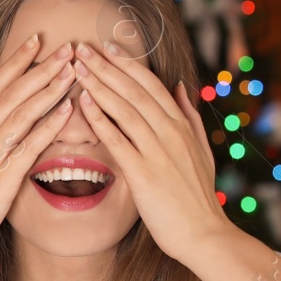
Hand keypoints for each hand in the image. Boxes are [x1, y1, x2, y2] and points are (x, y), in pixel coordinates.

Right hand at [0, 35, 78, 267]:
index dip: (16, 61)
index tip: (36, 41)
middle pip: (12, 92)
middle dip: (41, 67)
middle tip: (67, 47)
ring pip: (22, 112)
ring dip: (49, 89)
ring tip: (72, 71)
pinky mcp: (2, 178)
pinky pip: (29, 146)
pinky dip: (49, 125)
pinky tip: (68, 110)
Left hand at [68, 41, 234, 266]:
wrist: (203, 233)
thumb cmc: (198, 196)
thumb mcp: (201, 150)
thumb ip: (189, 116)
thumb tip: (181, 87)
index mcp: (181, 125)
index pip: (151, 84)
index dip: (127, 64)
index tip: (107, 47)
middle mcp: (170, 132)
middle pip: (133, 90)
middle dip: (106, 67)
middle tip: (81, 48)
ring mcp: (157, 151)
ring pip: (124, 108)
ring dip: (99, 85)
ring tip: (77, 68)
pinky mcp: (143, 173)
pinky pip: (117, 140)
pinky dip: (99, 119)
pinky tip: (83, 103)